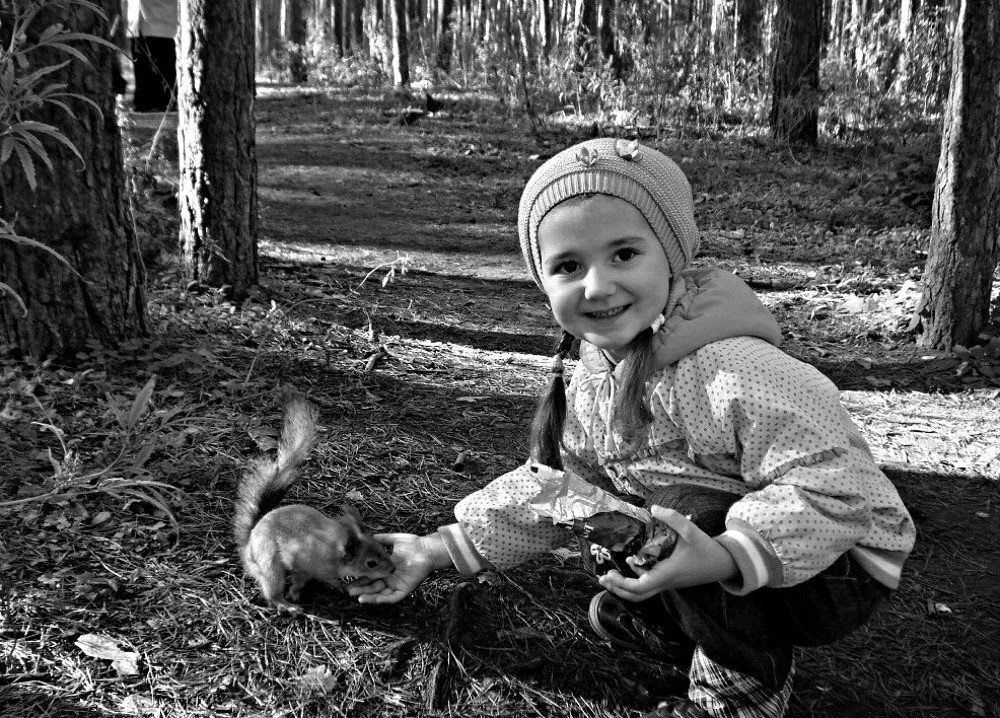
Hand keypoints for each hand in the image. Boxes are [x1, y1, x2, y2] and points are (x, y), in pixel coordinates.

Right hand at [347, 533, 449, 604]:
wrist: (427, 548)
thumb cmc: (413, 544)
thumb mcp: (393, 540)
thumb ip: (381, 539)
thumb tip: (368, 536)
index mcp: (386, 568)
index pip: (370, 574)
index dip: (359, 577)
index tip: (348, 576)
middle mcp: (390, 578)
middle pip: (372, 586)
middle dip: (361, 589)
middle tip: (348, 590)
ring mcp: (396, 584)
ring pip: (380, 594)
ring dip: (369, 597)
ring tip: (357, 597)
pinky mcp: (404, 589)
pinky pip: (392, 597)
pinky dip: (381, 599)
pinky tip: (372, 600)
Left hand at [598, 506, 738, 602]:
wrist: (723, 564)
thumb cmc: (707, 549)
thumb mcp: (692, 531)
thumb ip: (673, 518)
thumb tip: (653, 509)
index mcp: (667, 573)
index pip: (640, 587)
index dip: (622, 583)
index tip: (609, 573)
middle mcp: (665, 581)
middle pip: (637, 596)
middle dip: (617, 589)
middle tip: (603, 577)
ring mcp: (667, 582)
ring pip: (642, 592)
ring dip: (624, 584)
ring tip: (609, 573)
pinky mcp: (668, 578)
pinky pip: (649, 582)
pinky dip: (636, 576)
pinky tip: (631, 561)